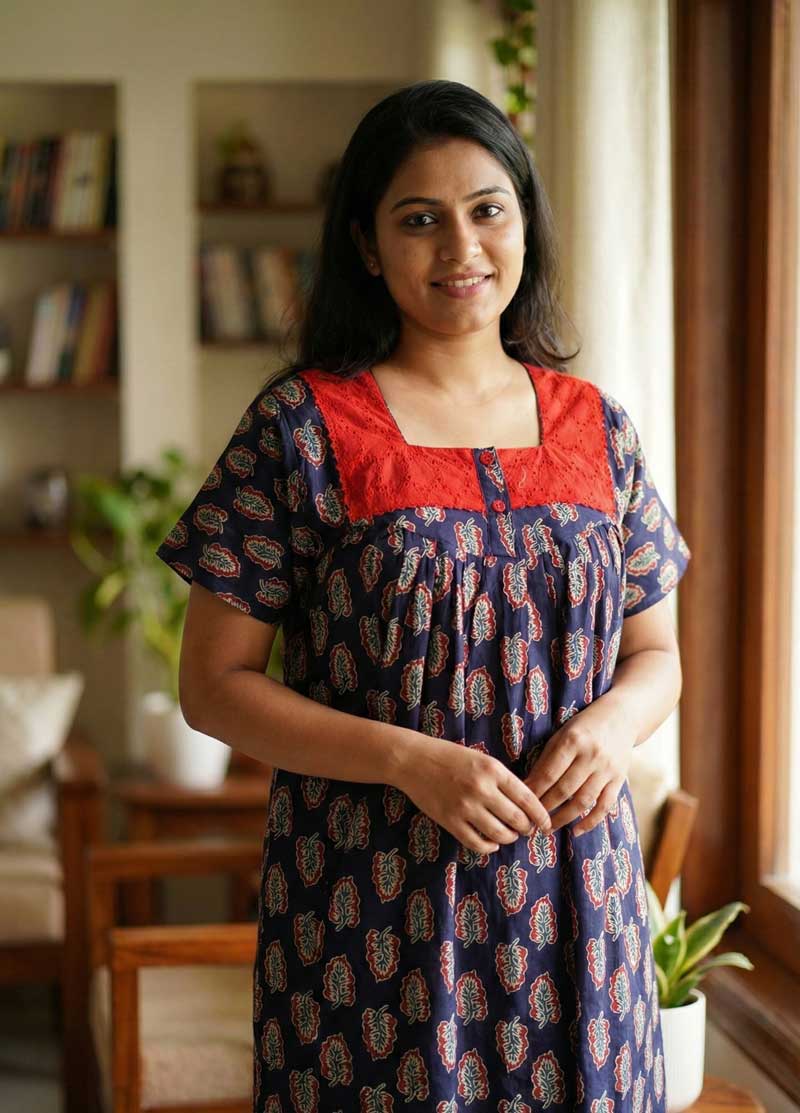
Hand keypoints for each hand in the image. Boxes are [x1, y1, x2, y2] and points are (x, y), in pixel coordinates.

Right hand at [395, 733, 551, 853]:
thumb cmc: (450, 757)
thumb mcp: (482, 759)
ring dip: (509, 838)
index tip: (546, 824)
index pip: (527, 798)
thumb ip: (502, 779)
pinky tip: (492, 842)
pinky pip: (477, 843)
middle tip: (526, 829)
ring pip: (500, 834)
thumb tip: (526, 804)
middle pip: (517, 820)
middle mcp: (482, 789)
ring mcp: (465, 807)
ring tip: (509, 835)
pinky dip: (489, 847)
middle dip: (526, 828)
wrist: (413, 760)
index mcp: (493, 770)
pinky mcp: (450, 821)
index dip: (541, 815)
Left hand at [522, 696, 637, 835]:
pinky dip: (591, 821)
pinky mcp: (619, 779)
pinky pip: (605, 806)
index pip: (548, 773)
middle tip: (530, 821)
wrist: (622, 716)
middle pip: (564, 790)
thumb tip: (527, 786)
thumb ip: (547, 758)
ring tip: (548, 827)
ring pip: (583, 801)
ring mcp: (607, 769)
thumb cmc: (583, 726)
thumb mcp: (562, 734)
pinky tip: (576, 831)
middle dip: (545, 808)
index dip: (533, 792)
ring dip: (563, 818)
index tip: (520, 804)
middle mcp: (591, 755)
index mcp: (573, 740)